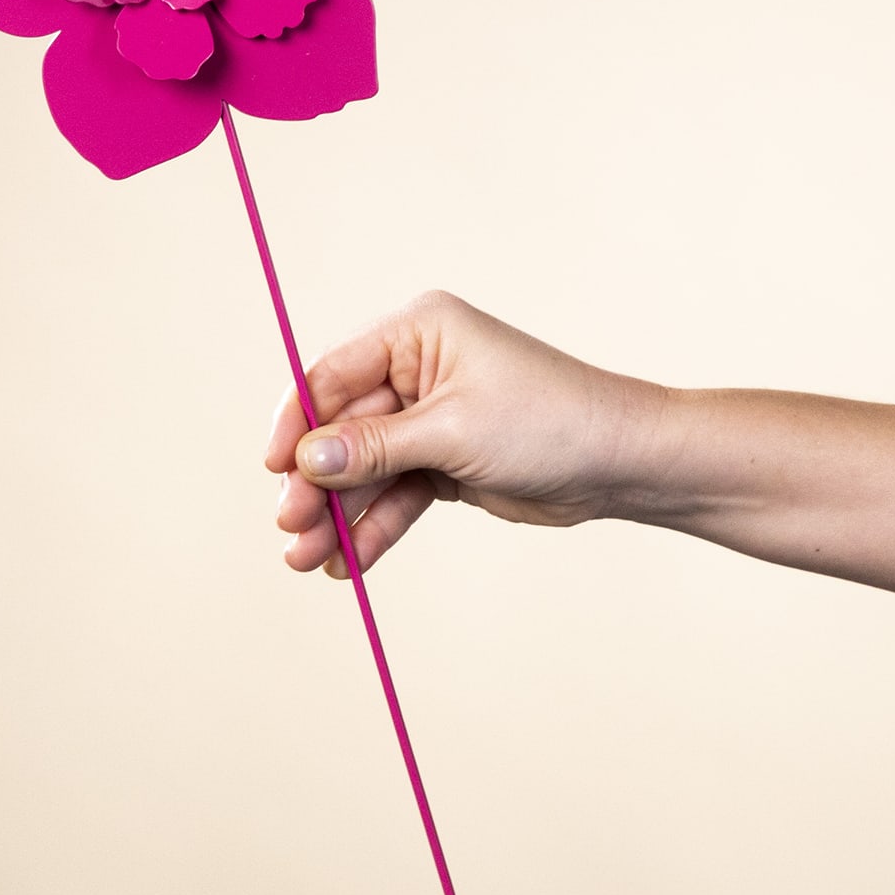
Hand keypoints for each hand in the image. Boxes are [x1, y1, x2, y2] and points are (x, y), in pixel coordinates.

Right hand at [264, 290, 667, 576]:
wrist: (621, 463)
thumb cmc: (551, 420)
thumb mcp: (452, 431)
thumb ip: (374, 447)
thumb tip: (307, 460)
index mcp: (418, 332)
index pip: (333, 375)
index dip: (297, 423)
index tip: (272, 468)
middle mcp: (417, 370)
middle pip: (342, 429)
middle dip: (315, 482)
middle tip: (290, 529)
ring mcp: (430, 418)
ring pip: (364, 469)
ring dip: (337, 514)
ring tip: (308, 560)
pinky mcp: (444, 461)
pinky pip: (395, 494)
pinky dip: (374, 527)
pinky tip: (349, 562)